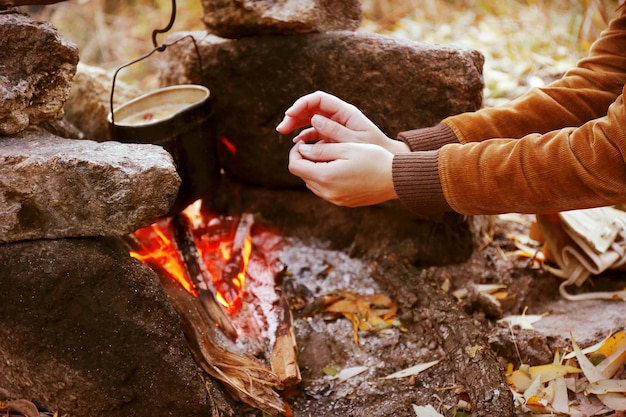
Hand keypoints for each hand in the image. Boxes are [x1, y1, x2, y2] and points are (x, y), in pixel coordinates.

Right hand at [276, 91, 408, 153]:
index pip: (318, 99)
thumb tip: (314, 119)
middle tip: (282, 128)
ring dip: (296, 125)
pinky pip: (315, 132)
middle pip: (311, 108)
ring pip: (310, 120)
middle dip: (294, 115)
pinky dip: (305, 136)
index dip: (301, 104)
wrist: (384, 162)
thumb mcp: (355, 141)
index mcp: (344, 112)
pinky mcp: (332, 137)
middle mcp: (338, 116)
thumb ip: (335, 131)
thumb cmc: (373, 150)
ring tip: (284, 133)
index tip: (289, 115)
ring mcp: (334, 126)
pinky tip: (297, 143)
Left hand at [288, 141, 397, 206]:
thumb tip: (301, 149)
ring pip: (313, 183)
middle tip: (319, 146)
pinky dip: (326, 178)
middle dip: (306, 160)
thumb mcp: (346, 148)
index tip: (305, 142)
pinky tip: (340, 168)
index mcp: (325, 177)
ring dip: (315, 169)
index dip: (296, 152)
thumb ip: (321, 149)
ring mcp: (335, 199)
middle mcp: (327, 192)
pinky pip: (325, 190)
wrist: (396, 179)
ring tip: (331, 156)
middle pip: (303, 175)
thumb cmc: (373, 159)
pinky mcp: (343, 202)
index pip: (295, 165)